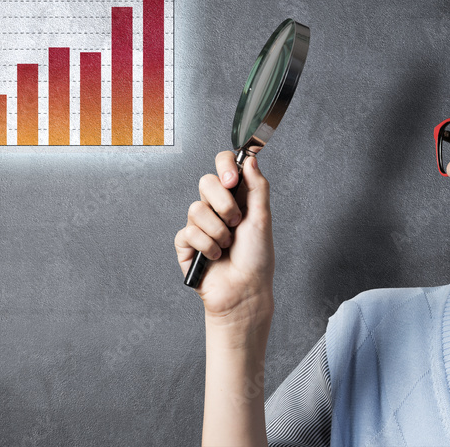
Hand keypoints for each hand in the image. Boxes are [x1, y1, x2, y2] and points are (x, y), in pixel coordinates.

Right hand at [175, 151, 274, 326]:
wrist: (244, 290)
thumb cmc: (257, 259)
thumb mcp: (262, 218)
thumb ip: (257, 186)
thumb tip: (250, 159)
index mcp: (236, 197)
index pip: (224, 166)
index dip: (224, 166)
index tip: (231, 179)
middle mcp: (216, 207)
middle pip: (206, 182)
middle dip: (223, 204)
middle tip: (235, 222)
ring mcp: (200, 224)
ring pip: (196, 209)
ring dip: (217, 231)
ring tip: (227, 245)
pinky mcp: (187, 243)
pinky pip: (188, 232)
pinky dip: (207, 246)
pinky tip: (215, 256)